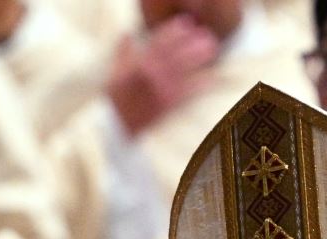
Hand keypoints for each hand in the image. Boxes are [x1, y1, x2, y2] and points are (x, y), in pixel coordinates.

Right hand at [105, 15, 219, 135]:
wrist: (118, 128)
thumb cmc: (116, 100)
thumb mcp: (114, 72)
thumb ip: (122, 51)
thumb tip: (127, 33)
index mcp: (138, 63)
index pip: (159, 42)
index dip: (174, 31)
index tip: (186, 23)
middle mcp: (151, 74)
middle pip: (175, 53)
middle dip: (191, 42)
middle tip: (205, 34)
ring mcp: (161, 89)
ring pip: (184, 69)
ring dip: (198, 57)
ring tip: (211, 48)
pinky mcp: (169, 105)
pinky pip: (188, 93)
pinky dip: (200, 85)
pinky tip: (212, 78)